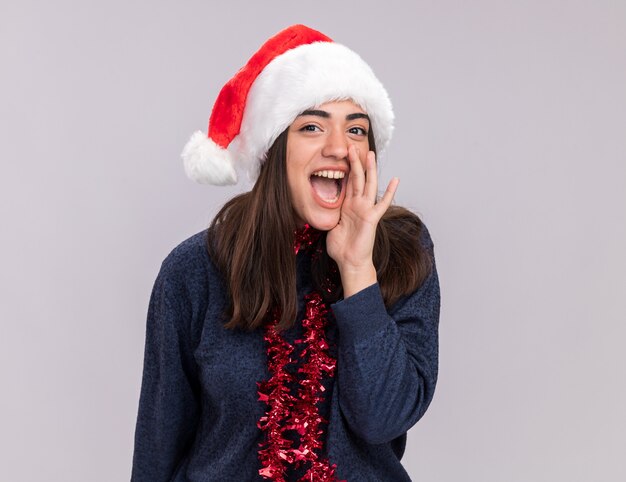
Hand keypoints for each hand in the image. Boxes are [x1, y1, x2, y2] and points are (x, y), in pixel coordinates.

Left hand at [326, 145, 398, 297]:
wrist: (349, 262)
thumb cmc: (341, 248)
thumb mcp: (331, 225)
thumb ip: (330, 213)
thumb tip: (322, 207)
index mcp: (347, 205)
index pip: (348, 182)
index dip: (346, 168)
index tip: (344, 153)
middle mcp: (358, 205)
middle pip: (358, 178)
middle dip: (355, 162)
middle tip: (353, 145)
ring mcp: (366, 210)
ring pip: (368, 185)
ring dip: (369, 169)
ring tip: (370, 154)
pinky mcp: (372, 218)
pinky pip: (382, 203)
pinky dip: (389, 192)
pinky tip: (396, 180)